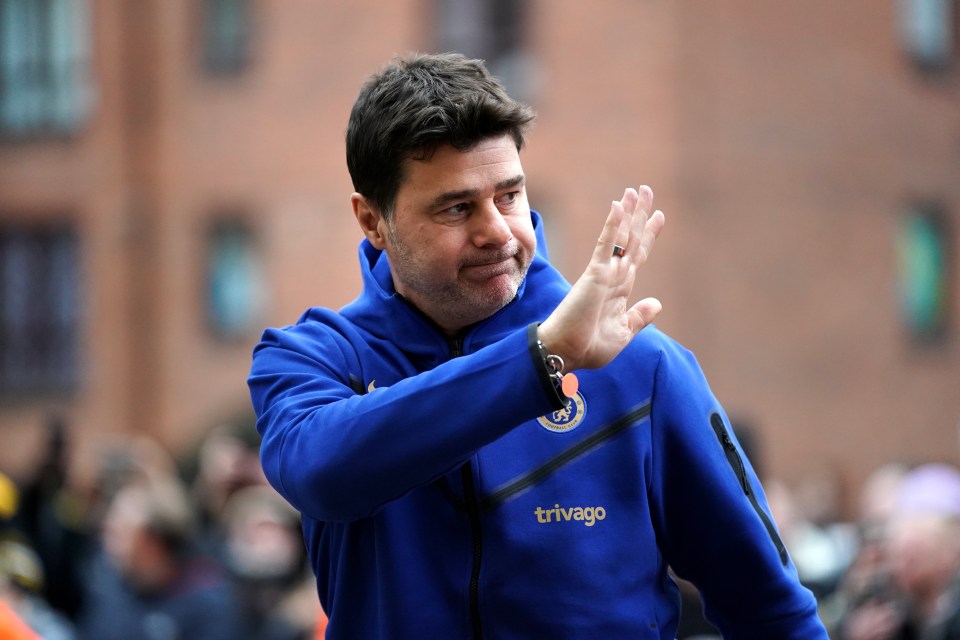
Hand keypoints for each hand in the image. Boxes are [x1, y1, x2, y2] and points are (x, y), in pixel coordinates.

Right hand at [538, 186, 663, 371]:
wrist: (566, 353)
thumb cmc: (589, 347)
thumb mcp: (623, 333)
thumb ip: (639, 317)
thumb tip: (657, 303)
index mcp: (620, 289)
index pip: (637, 254)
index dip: (648, 234)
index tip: (658, 214)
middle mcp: (613, 276)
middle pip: (631, 239)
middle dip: (640, 214)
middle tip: (646, 189)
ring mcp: (604, 273)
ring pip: (621, 236)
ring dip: (630, 212)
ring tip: (636, 190)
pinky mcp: (594, 274)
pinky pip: (606, 244)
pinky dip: (613, 225)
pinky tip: (618, 206)